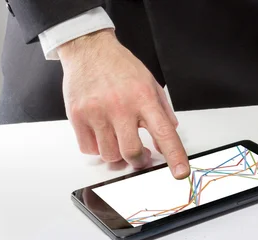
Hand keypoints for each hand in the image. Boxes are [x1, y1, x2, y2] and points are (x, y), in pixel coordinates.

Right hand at [58, 30, 189, 176]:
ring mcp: (96, 112)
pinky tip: (103, 134)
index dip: (174, 156)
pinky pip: (89, 149)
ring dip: (118, 155)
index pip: (164, 133)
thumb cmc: (120, 67)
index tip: (180, 172)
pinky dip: (98, 148)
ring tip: (120, 140)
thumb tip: (169, 136)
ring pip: (109, 155)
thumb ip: (162, 112)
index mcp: (143, 97)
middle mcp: (120, 106)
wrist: (89, 49)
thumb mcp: (150, 83)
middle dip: (139, 161)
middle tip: (142, 156)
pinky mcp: (77, 116)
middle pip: (132, 152)